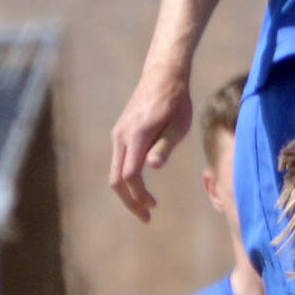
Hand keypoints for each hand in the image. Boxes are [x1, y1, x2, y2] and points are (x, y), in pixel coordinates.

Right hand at [110, 66, 193, 221]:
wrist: (163, 77)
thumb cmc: (176, 101)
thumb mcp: (179, 124)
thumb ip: (165, 145)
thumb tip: (152, 166)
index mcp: (135, 136)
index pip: (129, 175)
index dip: (139, 196)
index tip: (153, 209)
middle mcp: (121, 137)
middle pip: (116, 179)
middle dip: (130, 201)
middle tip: (147, 217)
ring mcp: (118, 135)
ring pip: (115, 171)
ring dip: (128, 192)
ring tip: (147, 205)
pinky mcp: (121, 133)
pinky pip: (120, 161)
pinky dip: (128, 178)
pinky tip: (142, 186)